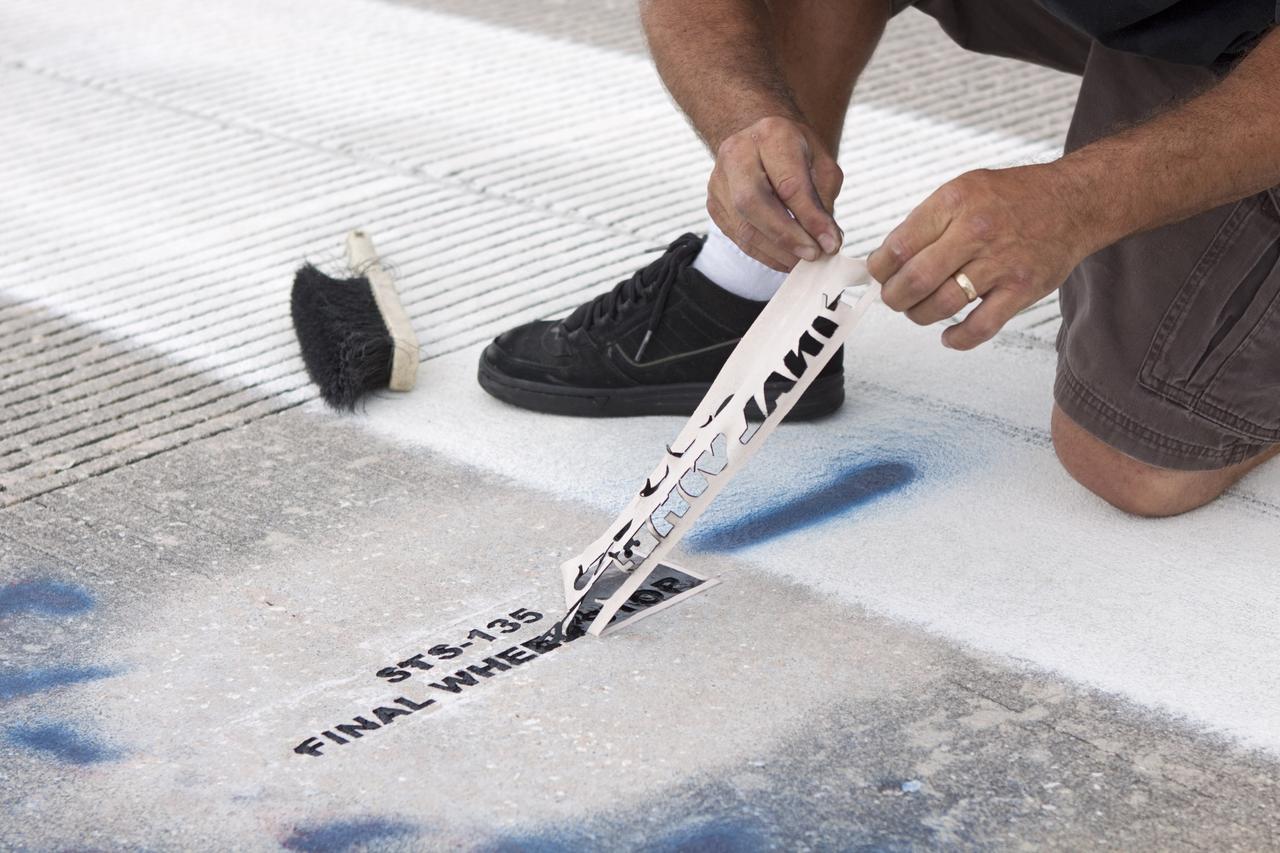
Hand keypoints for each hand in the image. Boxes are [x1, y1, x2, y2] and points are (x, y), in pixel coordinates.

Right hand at [708, 116, 843, 271]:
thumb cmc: (795, 152)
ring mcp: (719, 179)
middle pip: (752, 202)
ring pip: (742, 226)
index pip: (789, 184)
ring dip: (775, 251)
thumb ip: (823, 202)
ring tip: (801, 262)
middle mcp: (737, 153)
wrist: (760, 138)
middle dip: (786, 236)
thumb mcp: (820, 165)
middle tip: (812, 255)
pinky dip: (762, 253)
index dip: (810, 219)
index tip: (830, 244)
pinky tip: (783, 259)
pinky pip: (736, 236)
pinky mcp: (714, 203)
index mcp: (771, 135)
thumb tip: (827, 242)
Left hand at [867, 164, 1100, 348]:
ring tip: (919, 311)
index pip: (898, 247)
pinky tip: (947, 335)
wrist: (1072, 202)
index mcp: (954, 202)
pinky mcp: (1022, 290)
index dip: (879, 269)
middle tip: (894, 299)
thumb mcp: (962, 190)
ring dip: (919, 316)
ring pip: (941, 306)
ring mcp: (1001, 263)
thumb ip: (925, 223)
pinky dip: (956, 339)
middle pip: (914, 281)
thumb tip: (885, 261)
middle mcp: (976, 231)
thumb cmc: (1010, 198)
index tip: (879, 275)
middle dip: (893, 298)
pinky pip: (979, 327)